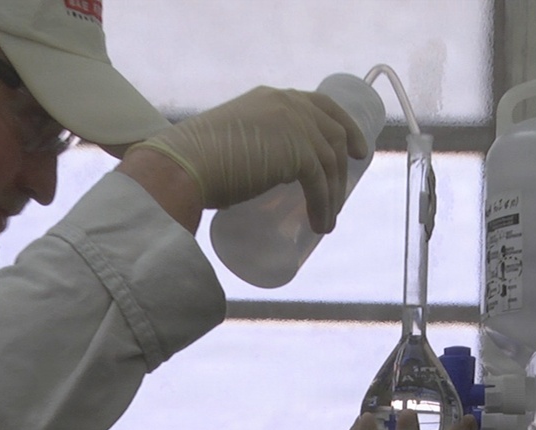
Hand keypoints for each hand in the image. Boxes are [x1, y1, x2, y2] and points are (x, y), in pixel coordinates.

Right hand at [126, 86, 369, 232]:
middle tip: (346, 190)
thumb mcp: (230, 141)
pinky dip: (323, 206)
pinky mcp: (298, 153)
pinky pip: (321, 184)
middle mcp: (288, 104)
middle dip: (346, 162)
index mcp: (271, 97)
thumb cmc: (194, 160)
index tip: (353, 149)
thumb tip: (251, 176)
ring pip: (330, 162)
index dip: (342, 125)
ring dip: (333, 195)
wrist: (182, 166)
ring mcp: (296, 126)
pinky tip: (320, 225)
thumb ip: (247, 148)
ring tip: (327, 221)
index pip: (320, 105)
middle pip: (333, 132)